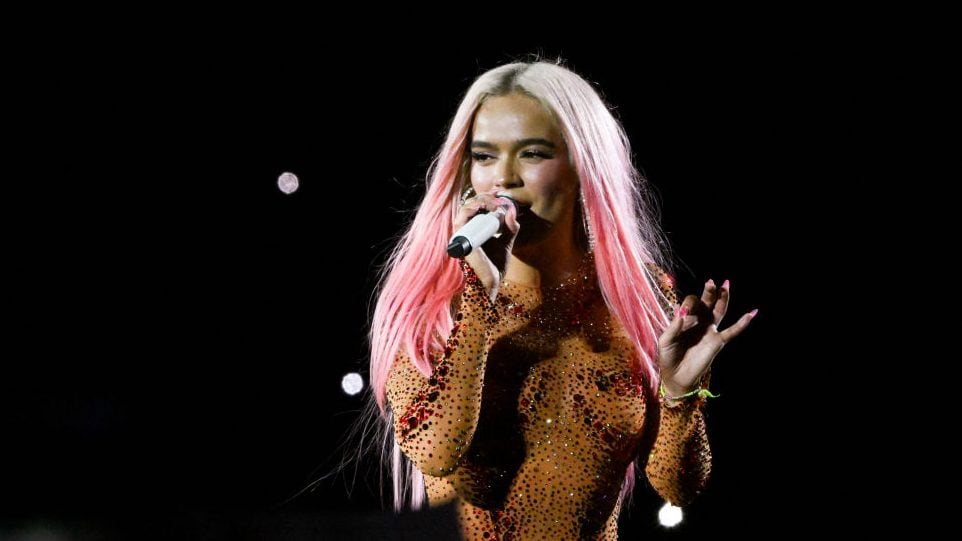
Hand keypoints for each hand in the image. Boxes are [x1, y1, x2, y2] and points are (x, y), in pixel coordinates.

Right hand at [454, 193, 518, 294]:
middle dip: (487, 198)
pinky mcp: (460, 239)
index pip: (478, 207)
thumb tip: (512, 211)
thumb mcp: (506, 242)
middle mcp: (466, 230)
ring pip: (466, 208)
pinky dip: (470, 209)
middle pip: (472, 204)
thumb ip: (510, 228)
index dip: (488, 198)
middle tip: (500, 200)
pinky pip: (460, 219)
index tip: (501, 196)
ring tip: (495, 204)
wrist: (490, 282)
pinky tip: (482, 206)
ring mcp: (462, 234)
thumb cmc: (495, 266)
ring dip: (481, 201)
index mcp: (475, 229)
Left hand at [657, 279, 755, 396]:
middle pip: (707, 302)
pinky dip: (743, 323)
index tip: (684, 312)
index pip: (691, 304)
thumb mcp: (666, 340)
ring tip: (726, 284)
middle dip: (709, 291)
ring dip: (723, 298)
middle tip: (710, 281)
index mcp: (686, 319)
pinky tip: (753, 312)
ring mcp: (710, 331)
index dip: (689, 304)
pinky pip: (733, 331)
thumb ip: (674, 326)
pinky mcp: (717, 342)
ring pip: (719, 311)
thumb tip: (681, 310)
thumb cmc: (669, 357)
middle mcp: (699, 322)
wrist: (677, 376)